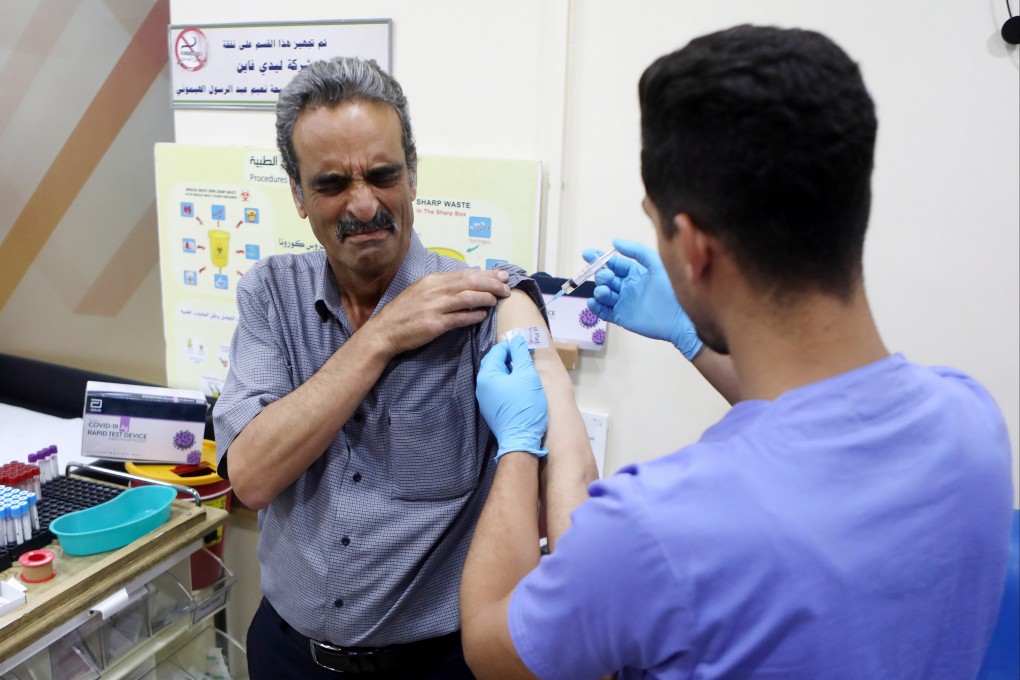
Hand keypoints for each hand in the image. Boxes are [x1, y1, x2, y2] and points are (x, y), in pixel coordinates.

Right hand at [367, 269, 510, 356]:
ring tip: (496, 300)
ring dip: (486, 298)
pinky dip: (474, 316)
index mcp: (432, 280)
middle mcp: (434, 290)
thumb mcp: (421, 292)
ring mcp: (434, 307)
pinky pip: (460, 318)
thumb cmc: (404, 312)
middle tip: (507, 288)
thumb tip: (467, 284)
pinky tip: (483, 316)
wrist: (384, 331)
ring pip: (468, 298)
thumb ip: (442, 287)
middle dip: (492, 284)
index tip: (503, 275)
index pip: (466, 273)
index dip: (487, 274)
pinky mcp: (434, 325)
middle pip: (470, 282)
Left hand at [476, 335, 547, 460]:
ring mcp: (484, 400)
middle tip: (526, 357)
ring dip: (510, 371)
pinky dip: (508, 383)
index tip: (525, 346)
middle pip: (495, 364)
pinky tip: (520, 387)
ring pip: (497, 377)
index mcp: (487, 375)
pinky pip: (498, 389)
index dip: (511, 346)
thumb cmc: (525, 405)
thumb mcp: (527, 375)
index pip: (497, 351)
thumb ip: (521, 354)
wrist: (521, 440)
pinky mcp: (491, 409)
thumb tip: (517, 339)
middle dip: (510, 358)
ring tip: (525, 371)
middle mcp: (481, 386)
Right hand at [584, 239, 702, 360]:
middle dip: (601, 275)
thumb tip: (615, 241)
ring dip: (599, 290)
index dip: (599, 258)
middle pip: (606, 278)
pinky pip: (604, 312)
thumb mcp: (656, 264)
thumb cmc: (672, 289)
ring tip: (604, 291)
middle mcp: (627, 286)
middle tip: (605, 276)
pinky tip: (593, 302)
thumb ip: (637, 251)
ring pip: (603, 294)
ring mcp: (623, 302)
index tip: (588, 254)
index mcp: (634, 272)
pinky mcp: (622, 317)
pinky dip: (595, 308)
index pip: (613, 264)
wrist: (681, 317)